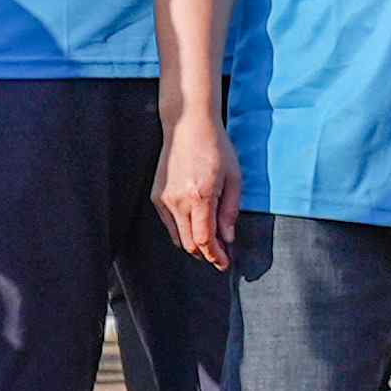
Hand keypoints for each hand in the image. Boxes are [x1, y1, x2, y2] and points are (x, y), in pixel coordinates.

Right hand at [154, 111, 240, 270]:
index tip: (225, 263)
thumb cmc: (216, 148)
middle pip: (189, 243)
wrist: (188, 126)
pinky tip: (196, 227)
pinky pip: (169, 223)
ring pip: (178, 236)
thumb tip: (227, 238)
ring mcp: (163, 199)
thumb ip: (230, 211)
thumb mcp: (234, 179)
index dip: (215, 256)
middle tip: (221, 256)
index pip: (205, 240)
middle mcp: (178, 201)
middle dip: (206, 254)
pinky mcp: (156, 195)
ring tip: (211, 244)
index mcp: (200, 197)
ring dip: (194, 244)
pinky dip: (182, 231)